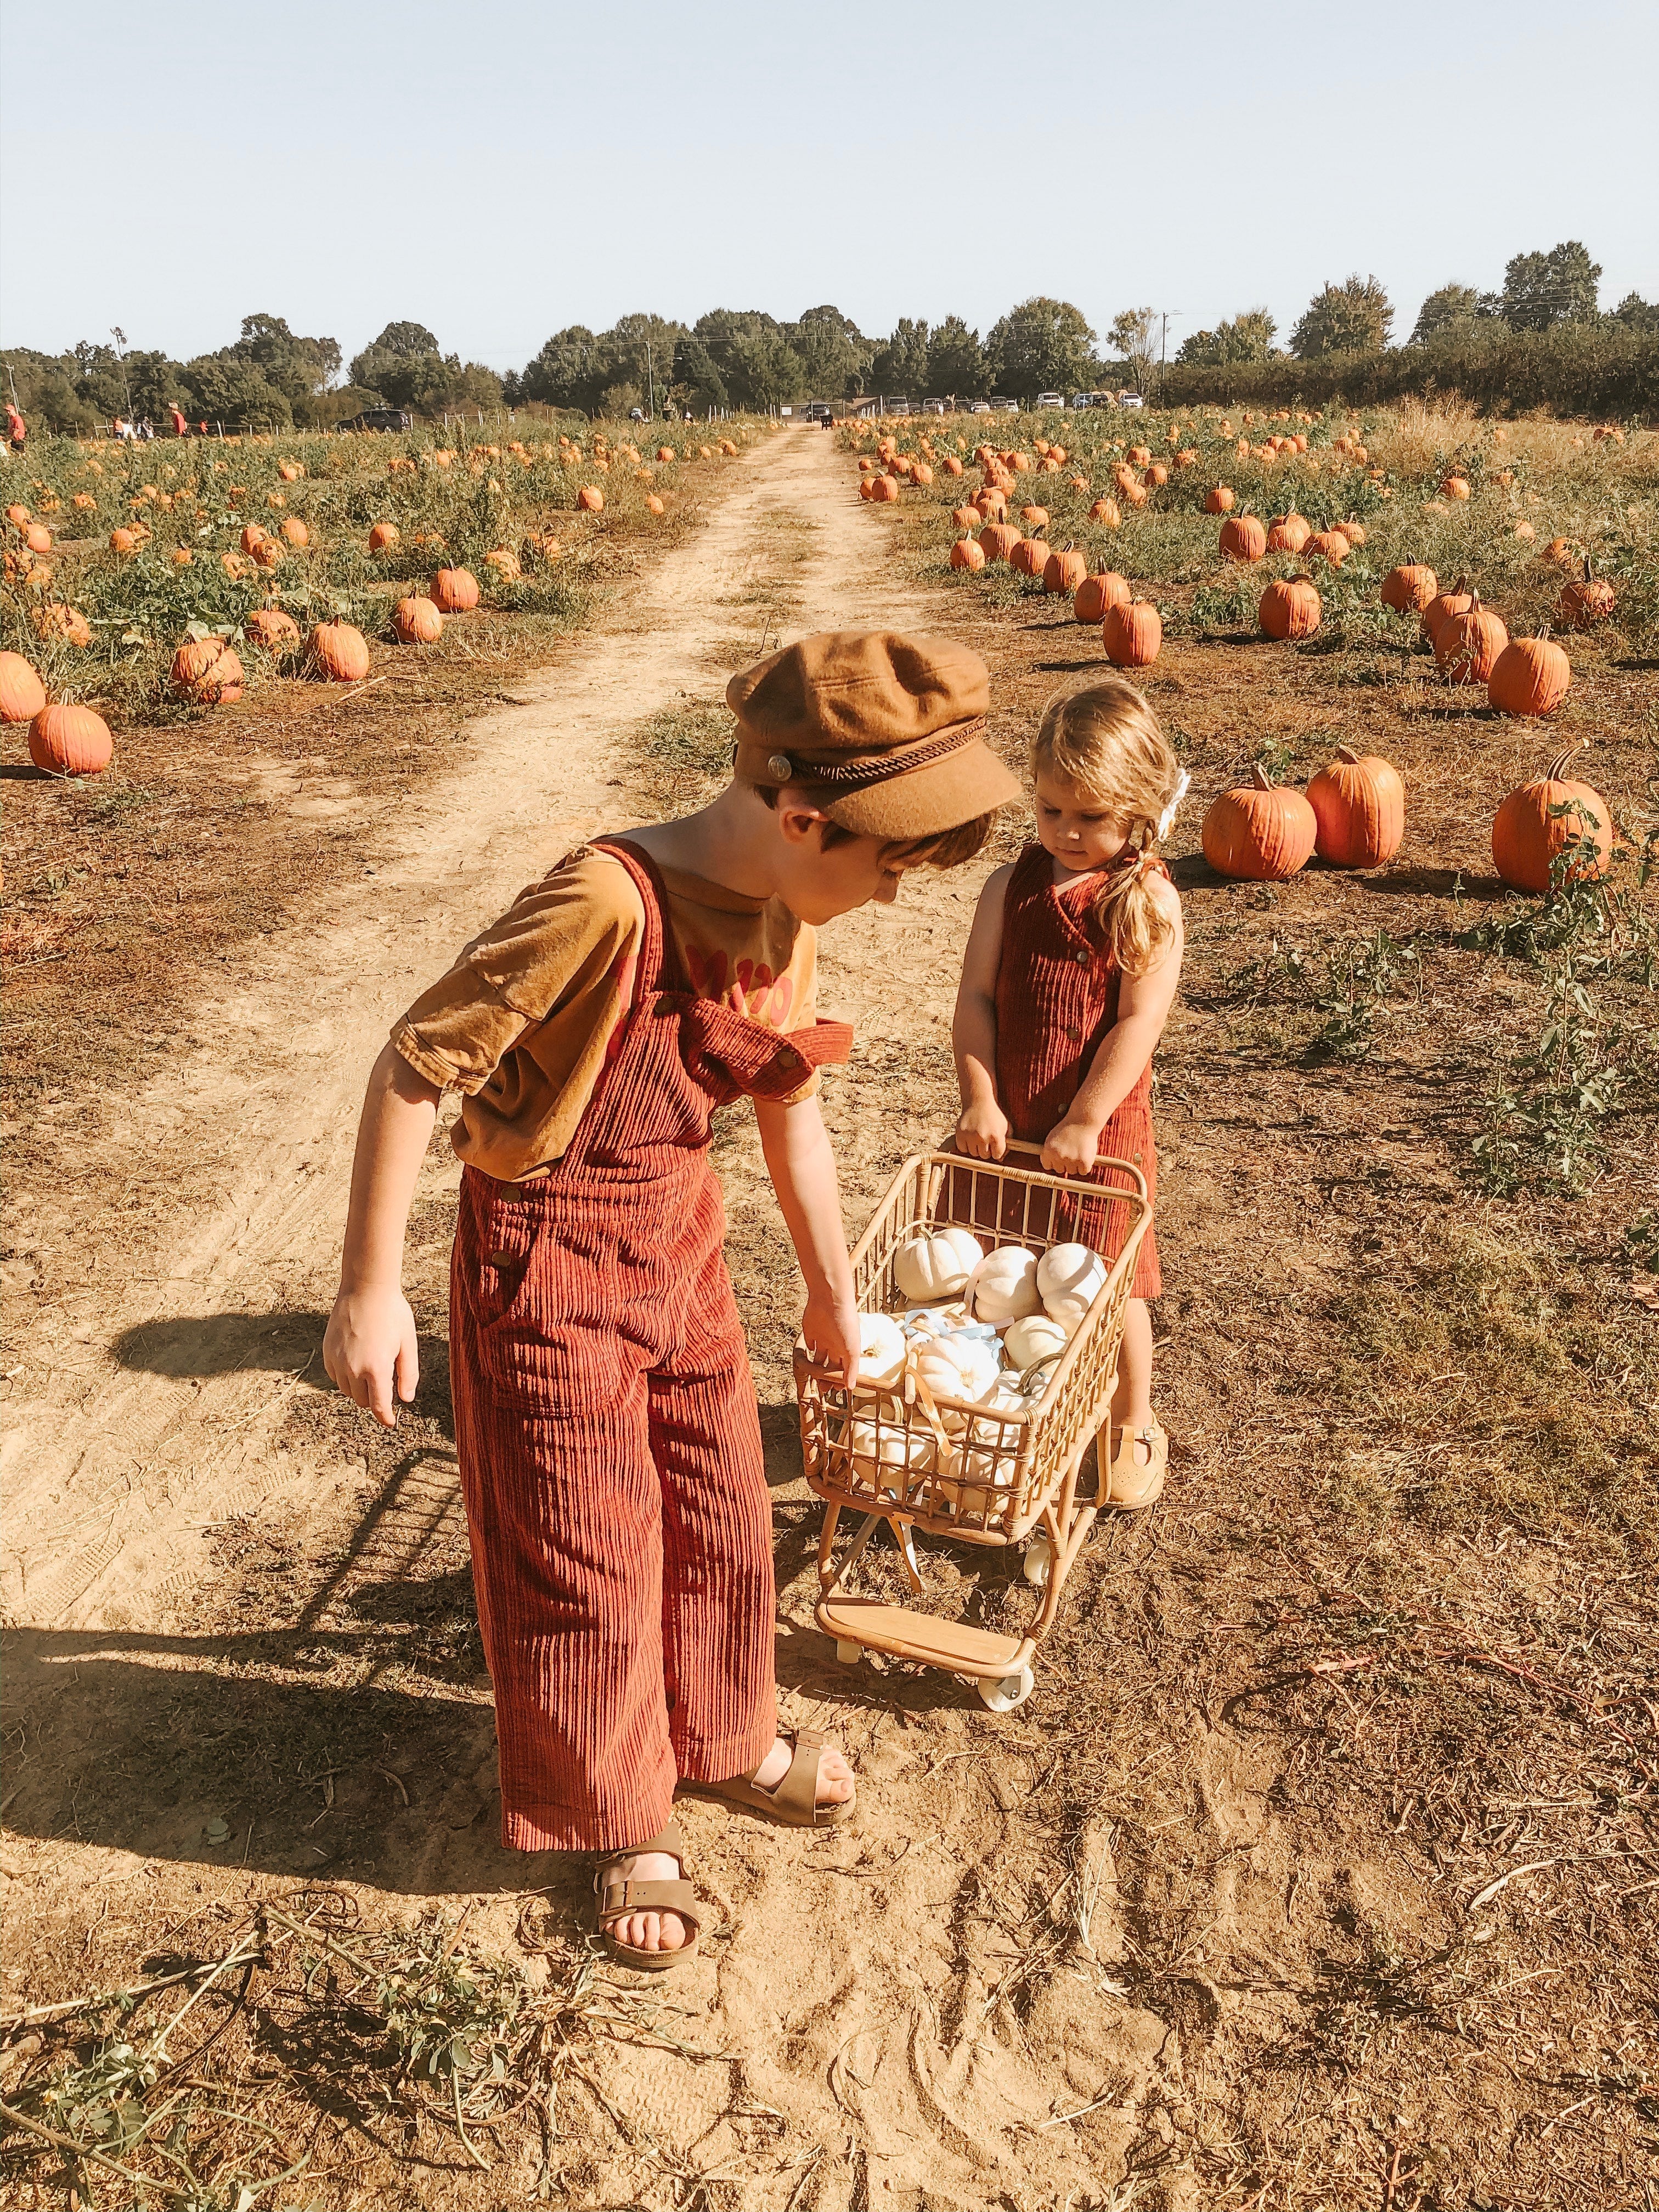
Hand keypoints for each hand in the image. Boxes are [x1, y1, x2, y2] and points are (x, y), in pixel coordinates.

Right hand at [323, 1284, 418, 1426]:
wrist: (365, 1288)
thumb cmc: (392, 1313)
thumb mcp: (408, 1343)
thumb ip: (408, 1374)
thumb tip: (406, 1399)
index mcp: (376, 1368)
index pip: (378, 1406)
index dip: (385, 1418)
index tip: (390, 1423)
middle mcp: (353, 1368)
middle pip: (362, 1400)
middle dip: (375, 1397)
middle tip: (386, 1380)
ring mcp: (337, 1361)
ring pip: (347, 1390)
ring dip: (360, 1388)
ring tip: (372, 1367)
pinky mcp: (327, 1352)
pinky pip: (335, 1376)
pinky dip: (346, 1377)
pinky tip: (357, 1361)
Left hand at [801, 1286, 860, 1388]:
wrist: (830, 1300)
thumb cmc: (845, 1323)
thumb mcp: (851, 1350)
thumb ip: (851, 1369)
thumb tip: (851, 1388)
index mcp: (847, 1349)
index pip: (844, 1369)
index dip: (840, 1379)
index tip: (836, 1389)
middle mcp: (835, 1345)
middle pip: (831, 1366)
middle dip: (827, 1377)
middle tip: (823, 1389)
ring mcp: (823, 1338)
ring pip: (819, 1359)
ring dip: (816, 1370)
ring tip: (814, 1381)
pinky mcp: (810, 1332)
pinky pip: (808, 1345)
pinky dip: (806, 1355)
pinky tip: (804, 1363)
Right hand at [956, 1096, 1009, 1160]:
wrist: (978, 1101)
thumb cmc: (993, 1115)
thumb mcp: (1005, 1126)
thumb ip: (1007, 1143)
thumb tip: (1000, 1160)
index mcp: (996, 1135)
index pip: (997, 1155)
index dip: (996, 1151)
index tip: (995, 1146)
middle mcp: (982, 1137)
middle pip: (985, 1156)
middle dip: (987, 1150)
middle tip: (986, 1140)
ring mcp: (970, 1136)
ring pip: (973, 1154)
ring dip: (976, 1148)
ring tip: (978, 1138)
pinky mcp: (960, 1134)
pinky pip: (963, 1149)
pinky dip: (966, 1146)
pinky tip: (970, 1137)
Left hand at [1041, 1118, 1099, 1176]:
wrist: (1084, 1120)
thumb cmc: (1068, 1128)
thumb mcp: (1052, 1137)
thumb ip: (1049, 1152)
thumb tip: (1050, 1167)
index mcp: (1048, 1151)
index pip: (1047, 1166)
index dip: (1053, 1161)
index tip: (1059, 1156)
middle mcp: (1058, 1156)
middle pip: (1060, 1170)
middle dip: (1065, 1163)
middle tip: (1071, 1152)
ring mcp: (1071, 1160)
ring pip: (1072, 1171)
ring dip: (1076, 1165)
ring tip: (1079, 1151)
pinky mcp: (1084, 1162)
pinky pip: (1083, 1171)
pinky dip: (1086, 1166)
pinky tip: (1085, 1155)